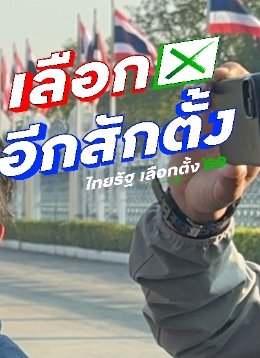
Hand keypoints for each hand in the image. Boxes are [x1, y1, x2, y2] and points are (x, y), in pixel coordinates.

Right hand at [169, 62, 259, 222]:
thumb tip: (235, 168)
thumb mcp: (225, 192)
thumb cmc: (215, 195)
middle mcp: (229, 125)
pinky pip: (187, 111)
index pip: (250, 103)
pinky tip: (185, 112)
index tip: (236, 85)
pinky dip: (186, 106)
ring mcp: (208, 126)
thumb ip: (231, 180)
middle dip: (222, 78)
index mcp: (247, 137)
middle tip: (215, 77)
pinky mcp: (188, 130)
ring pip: (205, 96)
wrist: (190, 201)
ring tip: (196, 93)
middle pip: (228, 90)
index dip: (245, 88)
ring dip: (200, 90)